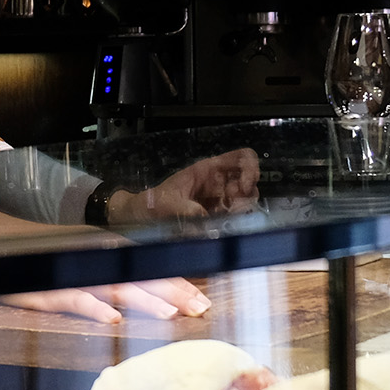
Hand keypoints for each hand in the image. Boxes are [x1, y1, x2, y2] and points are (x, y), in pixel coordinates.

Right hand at [0, 277, 211, 323]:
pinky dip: (93, 308)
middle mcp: (95, 264)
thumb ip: (113, 281)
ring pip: (114, 288)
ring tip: (169, 315)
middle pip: (140, 278)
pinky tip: (112, 319)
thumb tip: (149, 298)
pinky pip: (74, 300)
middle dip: (173, 294)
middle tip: (200, 311)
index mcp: (106, 259)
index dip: (177, 285)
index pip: (149, 270)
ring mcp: (72, 277)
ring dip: (144, 300)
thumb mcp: (84, 269)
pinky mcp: (48, 291)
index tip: (203, 303)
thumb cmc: (46, 263)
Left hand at [105, 149, 261, 225]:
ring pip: (245, 203)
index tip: (245, 186)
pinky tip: (220, 231)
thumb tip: (206, 222)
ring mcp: (219, 201)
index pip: (242, 158)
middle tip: (234, 211)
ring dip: (241, 213)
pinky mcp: (217, 218)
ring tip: (225, 222)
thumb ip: (186, 212)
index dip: (250, 168)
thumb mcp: (167, 204)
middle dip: (247, 198)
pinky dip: (233, 226)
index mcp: (208, 170)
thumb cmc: (152, 205)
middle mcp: (218, 183)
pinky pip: (234, 220)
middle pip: (249, 183)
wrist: (139, 220)